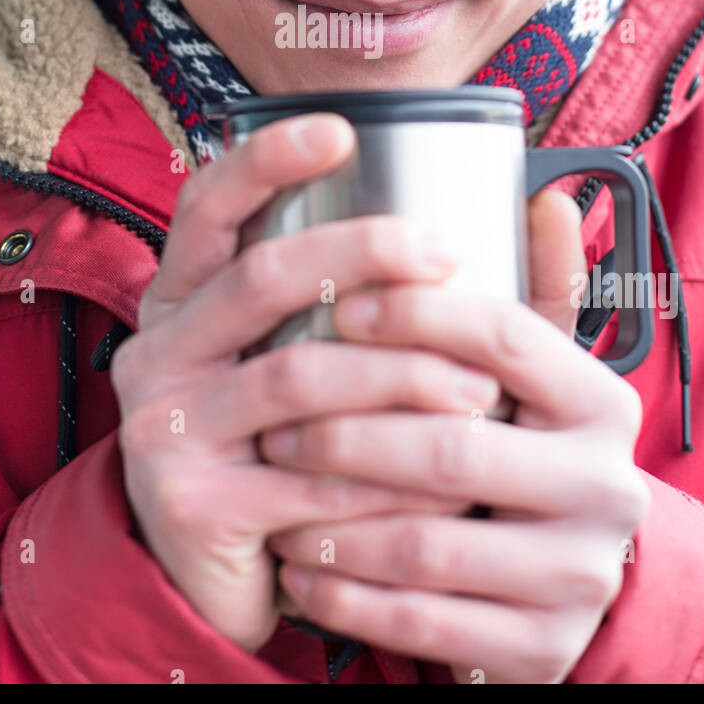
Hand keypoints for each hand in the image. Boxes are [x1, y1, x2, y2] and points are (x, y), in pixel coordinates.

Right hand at [110, 113, 498, 652]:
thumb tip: (544, 205)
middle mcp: (159, 348)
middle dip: (360, 252)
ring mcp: (164, 425)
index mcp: (184, 298)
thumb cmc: (292, 440)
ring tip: (480, 393)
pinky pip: (307, 481)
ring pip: (297, 376)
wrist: (217, 573)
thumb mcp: (319, 356)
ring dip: (400, 378)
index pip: (206, 205)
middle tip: (445, 255)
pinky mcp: (187, 502)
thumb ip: (403, 288)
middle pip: (261, 275)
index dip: (264, 160)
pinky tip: (451, 484)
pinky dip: (390, 480)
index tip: (339, 131)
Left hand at [262, 189, 649, 682]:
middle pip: (451, 446)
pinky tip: (295, 566)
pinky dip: (344, 592)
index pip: (503, 336)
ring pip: (425, 543)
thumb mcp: (534, 374)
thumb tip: (545, 196)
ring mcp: (576, 577)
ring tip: (271, 484)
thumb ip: (532, 292)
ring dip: (329, 515)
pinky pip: (418, 622)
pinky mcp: (540, 650)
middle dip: (346, 430)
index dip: (414, 312)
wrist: (554, 583)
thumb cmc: (521, 449)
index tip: (342, 302)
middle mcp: (605, 488)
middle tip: (274, 415)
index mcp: (600, 403)